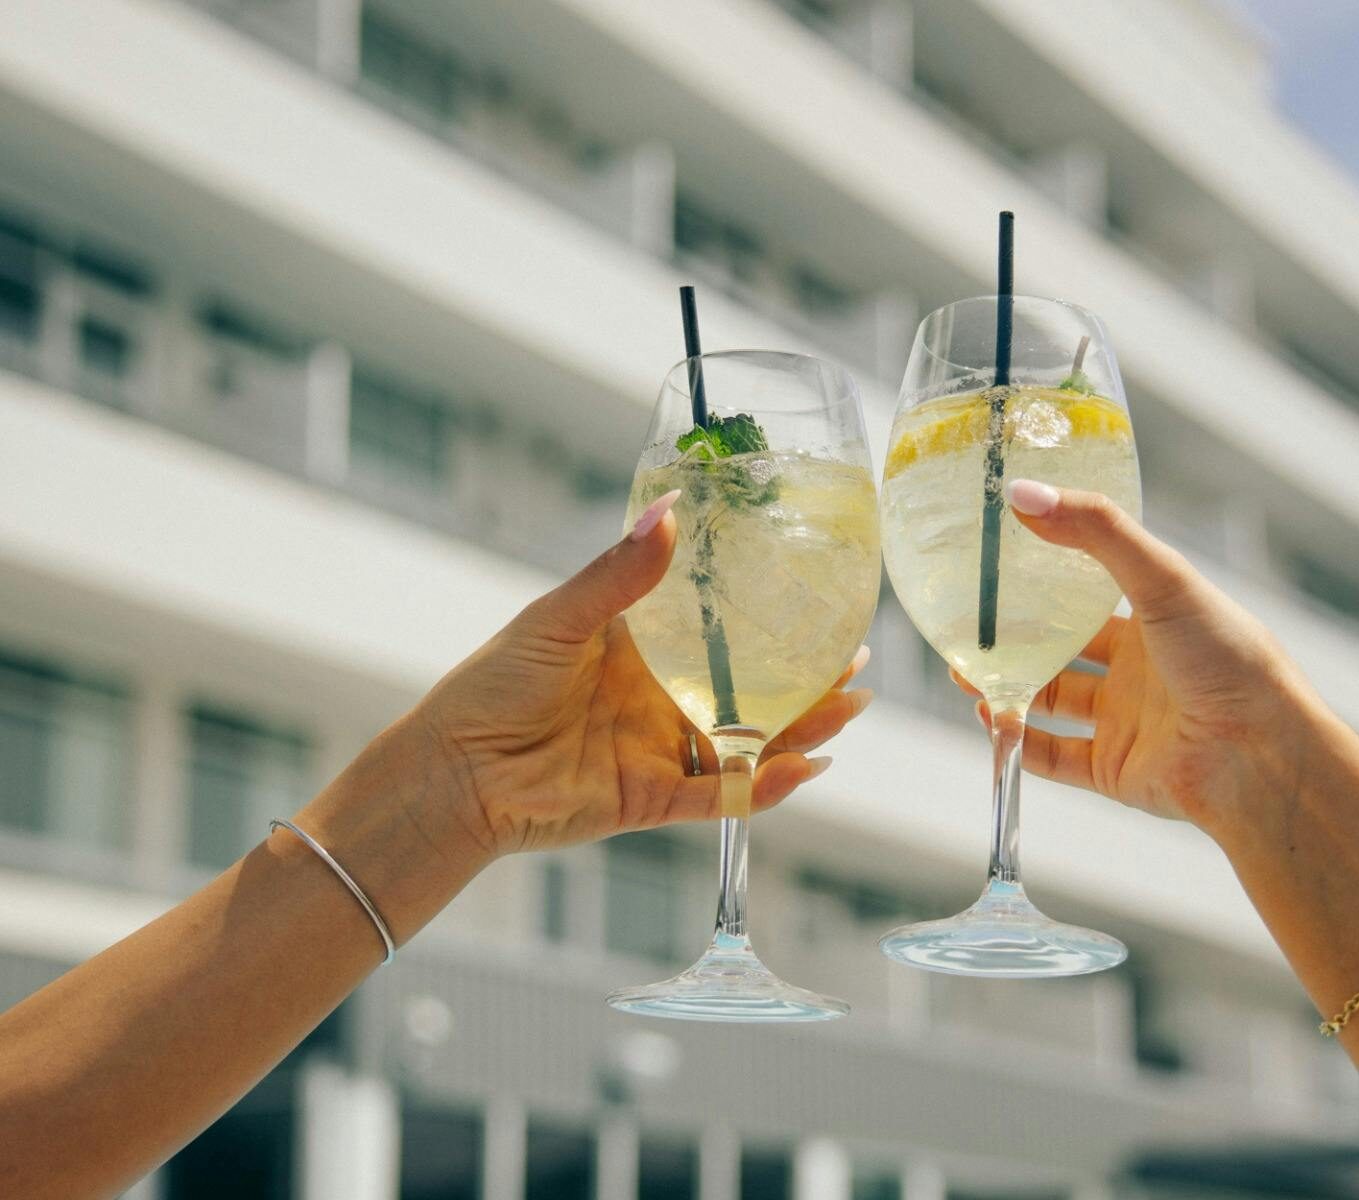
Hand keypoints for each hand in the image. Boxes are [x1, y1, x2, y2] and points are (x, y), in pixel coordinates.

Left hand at [414, 491, 870, 856]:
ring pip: (748, 743)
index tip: (820, 601)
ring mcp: (661, 751)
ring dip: (802, 730)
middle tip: (856, 659)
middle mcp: (661, 701)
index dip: (772, 624)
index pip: (722, 635)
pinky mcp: (653, 799)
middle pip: (750, 692)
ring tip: (850, 707)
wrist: (453, 770)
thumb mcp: (559, 618)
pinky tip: (804, 766)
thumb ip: (620, 575)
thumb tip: (670, 510)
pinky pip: (721, 796)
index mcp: (642, 651)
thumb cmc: (493, 685)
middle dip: (807, 680)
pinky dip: (764, 787)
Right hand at [964, 479, 1323, 839]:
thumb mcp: (1162, 577)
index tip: (1001, 565)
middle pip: (1065, 649)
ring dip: (1008, 687)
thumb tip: (1022, 492)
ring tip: (961, 670)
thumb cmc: (1230, 657)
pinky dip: (1018, 742)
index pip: (1095, 592)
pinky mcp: (1115, 770)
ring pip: (1052, 702)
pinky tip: (988, 719)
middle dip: (1017, 639)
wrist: (1261, 755)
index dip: (1049, 579)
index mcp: (1159, 620)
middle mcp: (1142, 671)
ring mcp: (1127, 723)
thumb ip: (1095, 531)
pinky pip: (1055, 756)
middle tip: (967, 625)